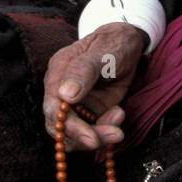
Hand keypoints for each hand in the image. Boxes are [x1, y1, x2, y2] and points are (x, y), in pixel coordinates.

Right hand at [42, 22, 146, 150]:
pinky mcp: (91, 110)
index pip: (53, 107)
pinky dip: (105, 130)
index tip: (90, 137)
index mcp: (59, 73)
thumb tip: (65, 95)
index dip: (69, 126)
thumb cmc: (113, 43)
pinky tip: (119, 114)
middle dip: (84, 137)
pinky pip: (92, 130)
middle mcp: (62, 91)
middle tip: (113, 135)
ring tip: (118, 130)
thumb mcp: (101, 52)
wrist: (128, 43)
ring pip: (75, 133)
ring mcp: (76, 103)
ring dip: (98, 137)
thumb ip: (82, 71)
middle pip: (61, 126)